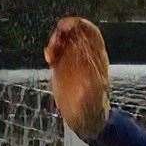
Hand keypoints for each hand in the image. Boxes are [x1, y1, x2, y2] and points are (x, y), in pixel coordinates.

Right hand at [44, 17, 110, 140]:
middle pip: (76, 32)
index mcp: (97, 60)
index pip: (91, 32)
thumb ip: (90, 91)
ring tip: (51, 55)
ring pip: (65, 39)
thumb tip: (88, 81)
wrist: (86, 121)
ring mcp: (75, 61)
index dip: (78, 25)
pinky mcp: (64, 66)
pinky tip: (49, 59)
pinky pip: (58, 50)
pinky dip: (52, 49)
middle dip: (63, 31)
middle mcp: (86, 57)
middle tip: (55, 44)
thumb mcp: (92, 101)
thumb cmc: (92, 112)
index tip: (64, 28)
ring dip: (56, 40)